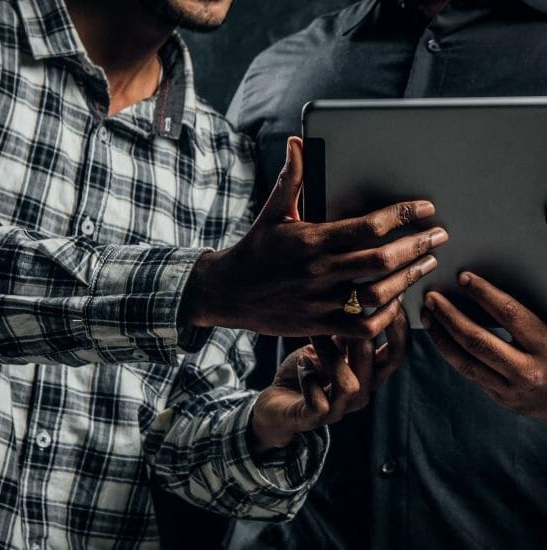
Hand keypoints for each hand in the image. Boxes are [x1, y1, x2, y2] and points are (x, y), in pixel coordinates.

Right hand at [184, 136, 447, 337]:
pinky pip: (360, 327)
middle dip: (417, 246)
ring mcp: (320, 301)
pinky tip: (397, 303)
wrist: (228, 292)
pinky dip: (384, 317)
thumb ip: (292, 179)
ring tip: (427, 264)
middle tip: (440, 236)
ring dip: (408, 279)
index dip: (403, 215)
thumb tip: (297, 142)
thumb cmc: (255, 250)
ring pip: (376, 294)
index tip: (425, 208)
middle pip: (380, 260)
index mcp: (311, 239)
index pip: (367, 226)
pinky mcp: (318, 324)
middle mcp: (319, 270)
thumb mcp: (272, 213)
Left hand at [249, 306, 407, 455]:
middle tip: (345, 313)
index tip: (389, 299)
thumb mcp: (328, 346)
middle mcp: (360, 393)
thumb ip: (346, 331)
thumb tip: (360, 297)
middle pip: (381, 367)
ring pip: (351, 385)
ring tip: (315, 336)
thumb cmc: (306, 371)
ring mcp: (338, 409)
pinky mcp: (313, 419)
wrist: (277, 404)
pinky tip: (302, 363)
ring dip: (332, 356)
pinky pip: (319, 402)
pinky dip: (309, 379)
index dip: (399, 327)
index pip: (397, 353)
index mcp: (367, 374)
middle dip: (365, 335)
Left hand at [422, 272, 546, 418]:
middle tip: (431, 297)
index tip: (463, 277)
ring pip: (465, 362)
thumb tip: (491, 288)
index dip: (484, 294)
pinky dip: (449, 352)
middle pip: (478, 341)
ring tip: (427, 315)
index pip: (510, 314)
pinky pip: (468, 373)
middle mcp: (528, 372)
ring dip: (440, 336)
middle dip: (450, 316)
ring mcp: (512, 390)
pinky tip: (438, 335)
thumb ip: (533, 312)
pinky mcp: (501, 399)